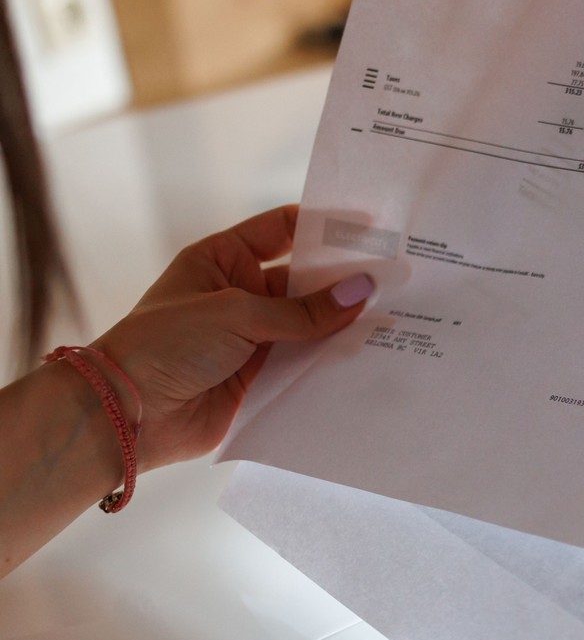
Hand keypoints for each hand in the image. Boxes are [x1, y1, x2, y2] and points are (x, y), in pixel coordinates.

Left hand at [90, 204, 372, 469]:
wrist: (131, 413)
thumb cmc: (166, 345)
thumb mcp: (236, 314)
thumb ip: (303, 310)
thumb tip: (361, 291)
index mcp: (222, 260)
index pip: (280, 230)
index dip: (322, 226)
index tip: (368, 229)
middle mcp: (240, 295)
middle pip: (303, 280)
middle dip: (344, 281)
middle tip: (396, 278)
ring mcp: (253, 338)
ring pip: (310, 325)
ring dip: (344, 324)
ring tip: (395, 316)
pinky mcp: (262, 378)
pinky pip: (306, 365)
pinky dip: (333, 362)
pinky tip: (370, 357)